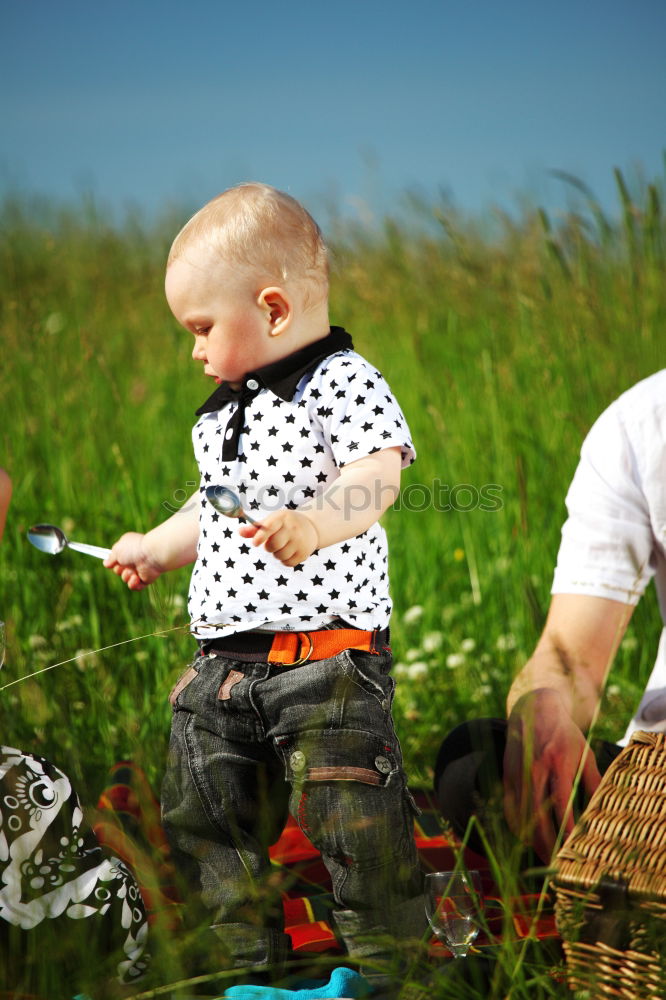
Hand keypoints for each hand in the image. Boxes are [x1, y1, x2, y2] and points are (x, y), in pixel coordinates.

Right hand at [103, 532, 164, 590]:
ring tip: (133, 572)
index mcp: (127, 550)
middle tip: (124, 565)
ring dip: (126, 576)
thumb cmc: (134, 549)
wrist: (153, 555)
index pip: (116, 558)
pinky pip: (135, 586)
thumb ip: (111, 557)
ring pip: (125, 578)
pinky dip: (133, 584)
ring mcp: (140, 569)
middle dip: (119, 569)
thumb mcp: (118, 550)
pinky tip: (136, 578)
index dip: (113, 561)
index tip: (110, 564)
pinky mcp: (146, 578)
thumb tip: (106, 563)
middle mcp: (133, 560)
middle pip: (119, 570)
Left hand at [239, 510, 318, 565]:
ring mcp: (300, 541)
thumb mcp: (272, 521)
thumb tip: (239, 532)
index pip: (270, 527)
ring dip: (277, 553)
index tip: (255, 543)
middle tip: (273, 542)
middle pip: (273, 545)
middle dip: (269, 546)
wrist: (312, 527)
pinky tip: (290, 551)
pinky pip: (287, 563)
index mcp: (282, 518)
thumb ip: (256, 528)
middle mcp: (293, 528)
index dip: (261, 536)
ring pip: (279, 556)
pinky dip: (284, 560)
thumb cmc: (285, 524)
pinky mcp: (304, 553)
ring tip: (284, 545)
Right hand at [503, 688, 601, 862]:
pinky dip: (516, 826)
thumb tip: (601, 813)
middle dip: (546, 844)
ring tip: (543, 857)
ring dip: (531, 840)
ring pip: (520, 815)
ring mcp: (517, 772)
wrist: (532, 710)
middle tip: (555, 865)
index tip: (571, 850)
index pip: (561, 804)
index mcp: (557, 761)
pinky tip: (527, 838)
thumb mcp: (583, 753)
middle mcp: (534, 768)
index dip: (565, 830)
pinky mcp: (506, 775)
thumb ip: (592, 782)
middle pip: (536, 815)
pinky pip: (509, 807)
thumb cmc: (564, 734)